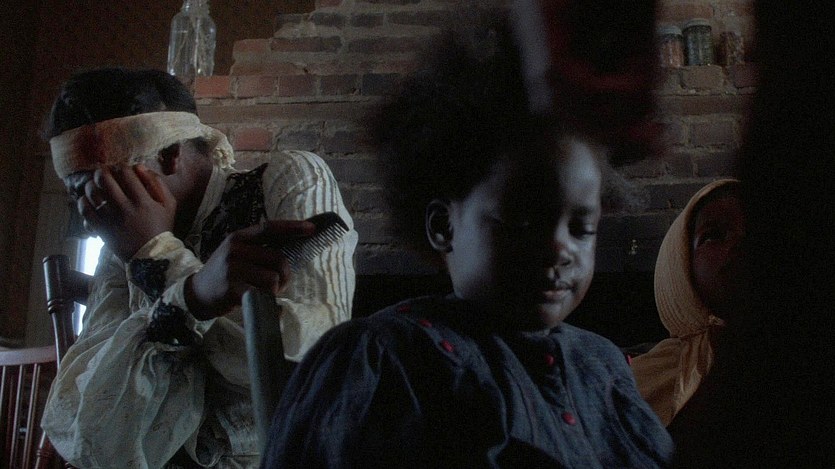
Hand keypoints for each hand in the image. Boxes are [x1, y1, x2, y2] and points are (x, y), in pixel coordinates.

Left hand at [77, 164, 176, 259]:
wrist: (151, 255)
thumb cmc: (161, 227)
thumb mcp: (169, 204)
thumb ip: (157, 183)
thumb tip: (139, 167)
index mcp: (142, 200)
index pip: (126, 173)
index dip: (122, 167)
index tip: (122, 170)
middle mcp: (125, 207)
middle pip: (104, 180)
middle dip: (102, 172)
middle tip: (103, 172)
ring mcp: (111, 219)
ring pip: (92, 193)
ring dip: (91, 185)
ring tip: (94, 185)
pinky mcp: (101, 229)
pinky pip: (85, 211)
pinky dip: (83, 202)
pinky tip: (87, 200)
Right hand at [185, 220, 316, 318]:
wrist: (196, 294)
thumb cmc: (225, 273)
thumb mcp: (236, 253)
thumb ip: (258, 248)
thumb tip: (290, 246)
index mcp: (238, 238)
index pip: (269, 228)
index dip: (292, 227)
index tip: (312, 228)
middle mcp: (235, 250)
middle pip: (278, 258)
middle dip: (285, 274)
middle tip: (280, 283)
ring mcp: (232, 270)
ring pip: (273, 279)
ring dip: (275, 289)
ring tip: (266, 292)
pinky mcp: (232, 290)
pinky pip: (263, 296)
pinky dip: (270, 303)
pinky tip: (262, 304)